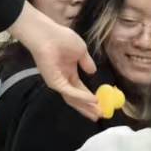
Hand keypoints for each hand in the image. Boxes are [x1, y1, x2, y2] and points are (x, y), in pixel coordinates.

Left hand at [11, 4, 99, 119]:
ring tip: (98, 113)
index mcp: (69, 73)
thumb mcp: (81, 51)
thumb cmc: (62, 39)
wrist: (48, 35)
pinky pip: (70, 92)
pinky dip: (82, 96)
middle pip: (77, 98)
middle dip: (88, 107)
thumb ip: (86, 63)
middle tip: (100, 115)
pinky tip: (93, 99)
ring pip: (73, 99)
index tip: (102, 104)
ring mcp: (58, 82)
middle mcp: (64, 80)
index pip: (80, 89)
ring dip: (86, 106)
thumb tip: (93, 72)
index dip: (90, 97)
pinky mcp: (55, 83)